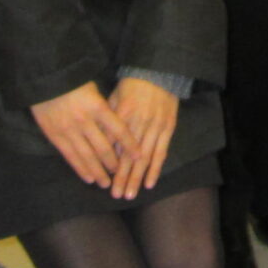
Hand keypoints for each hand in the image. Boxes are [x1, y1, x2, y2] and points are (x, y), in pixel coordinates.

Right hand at [32, 81, 135, 187]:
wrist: (46, 79)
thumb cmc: (74, 81)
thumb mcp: (94, 89)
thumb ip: (105, 108)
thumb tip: (119, 129)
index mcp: (98, 106)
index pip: (119, 130)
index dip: (130, 145)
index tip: (139, 156)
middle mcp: (85, 120)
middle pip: (104, 148)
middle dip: (113, 164)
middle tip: (120, 173)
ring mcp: (69, 130)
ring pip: (87, 156)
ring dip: (98, 172)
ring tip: (106, 183)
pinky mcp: (55, 136)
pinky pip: (70, 156)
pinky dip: (80, 169)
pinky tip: (88, 178)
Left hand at [107, 77, 180, 196]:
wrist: (159, 72)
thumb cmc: (132, 86)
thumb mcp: (114, 98)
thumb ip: (108, 120)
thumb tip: (99, 142)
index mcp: (124, 115)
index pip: (114, 144)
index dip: (109, 164)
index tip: (104, 180)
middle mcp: (140, 123)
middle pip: (129, 156)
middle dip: (123, 177)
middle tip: (116, 195)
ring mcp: (156, 127)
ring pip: (145, 158)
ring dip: (138, 178)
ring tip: (131, 195)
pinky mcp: (168, 128)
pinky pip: (161, 152)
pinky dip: (156, 169)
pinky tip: (150, 183)